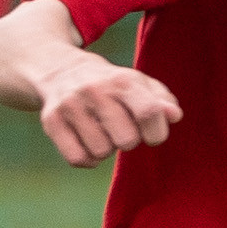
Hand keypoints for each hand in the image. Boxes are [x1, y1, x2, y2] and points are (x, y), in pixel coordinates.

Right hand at [33, 48, 181, 167]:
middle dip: (128, 141)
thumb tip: (175, 116)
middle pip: (126, 140)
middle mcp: (95, 90)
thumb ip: (161, 100)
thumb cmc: (109, 84)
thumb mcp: (137, 84)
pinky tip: (87, 142)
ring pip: (101, 152)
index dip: (156, 132)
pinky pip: (77, 159)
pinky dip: (87, 158)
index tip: (151, 132)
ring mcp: (70, 105)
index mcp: (122, 80)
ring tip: (102, 131)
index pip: (149, 113)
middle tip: (120, 129)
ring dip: (106, 149)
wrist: (59, 68)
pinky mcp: (51, 121)